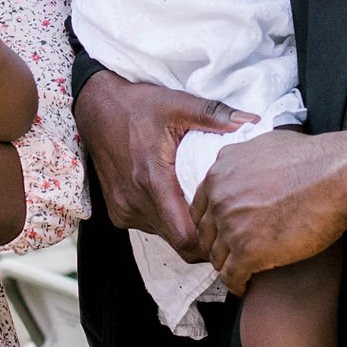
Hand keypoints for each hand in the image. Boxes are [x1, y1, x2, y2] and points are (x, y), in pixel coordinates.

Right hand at [73, 73, 249, 257]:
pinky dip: (165, 219)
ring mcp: (123, 209)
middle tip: (224, 220)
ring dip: (182, 227)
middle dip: (202, 238)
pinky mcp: (116, 211)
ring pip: (163, 235)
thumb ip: (214, 114)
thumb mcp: (178, 103)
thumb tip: (251, 120)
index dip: (210, 242)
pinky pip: (148, 226)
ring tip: (201, 206)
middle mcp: (135, 202)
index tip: (229, 228)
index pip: (185, 238)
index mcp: (153, 181)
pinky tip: (175, 198)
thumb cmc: (136, 105)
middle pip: (178, 243)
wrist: (96, 108)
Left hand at [192, 126, 346, 287]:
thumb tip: (244, 161)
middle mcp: (219, 198)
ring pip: (216, 257)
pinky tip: (246, 286)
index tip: (226, 232)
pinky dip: (237, 284)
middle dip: (218, 246)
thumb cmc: (314, 159)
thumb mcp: (267, 144)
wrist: (337, 177)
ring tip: (242, 273)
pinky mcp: (248, 251)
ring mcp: (231, 226)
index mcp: (220, 173)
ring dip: (228, 266)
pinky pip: (231, 276)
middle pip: (206, 234)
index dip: (214, 222)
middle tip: (233, 255)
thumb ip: (245, 158)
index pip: (201, 207)